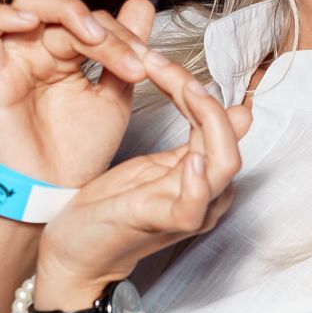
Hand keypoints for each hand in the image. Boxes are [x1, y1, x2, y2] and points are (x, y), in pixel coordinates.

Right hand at [0, 0, 163, 187]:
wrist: (54, 192)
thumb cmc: (79, 151)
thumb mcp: (114, 95)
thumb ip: (125, 50)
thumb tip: (141, 3)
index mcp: (67, 53)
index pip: (93, 21)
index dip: (122, 36)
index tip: (145, 67)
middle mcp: (39, 49)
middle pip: (65, 10)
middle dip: (101, 27)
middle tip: (126, 58)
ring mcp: (14, 59)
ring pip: (27, 3)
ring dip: (64, 9)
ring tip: (91, 35)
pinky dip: (4, 16)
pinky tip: (31, 21)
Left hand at [36, 54, 250, 298]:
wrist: (75, 253)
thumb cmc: (110, 210)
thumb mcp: (150, 164)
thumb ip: (188, 138)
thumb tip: (236, 108)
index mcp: (202, 175)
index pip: (218, 121)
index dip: (194, 87)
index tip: (156, 59)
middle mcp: (206, 193)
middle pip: (227, 136)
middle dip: (198, 92)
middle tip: (161, 63)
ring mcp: (189, 210)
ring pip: (224, 162)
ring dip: (207, 118)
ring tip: (183, 87)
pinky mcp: (163, 224)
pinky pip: (195, 207)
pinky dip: (199, 184)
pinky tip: (192, 159)